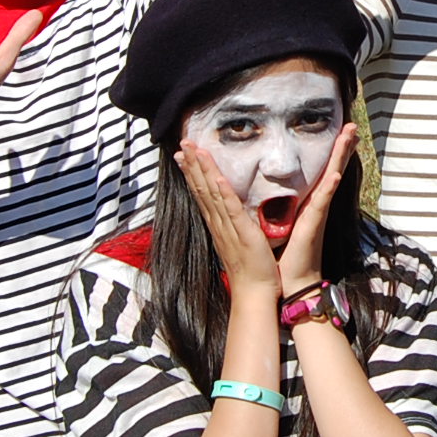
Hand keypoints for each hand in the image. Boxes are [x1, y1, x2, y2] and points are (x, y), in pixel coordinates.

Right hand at [174, 142, 281, 301]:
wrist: (253, 294)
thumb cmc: (251, 270)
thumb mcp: (240, 241)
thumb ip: (235, 224)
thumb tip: (232, 211)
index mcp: (218, 225)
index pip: (202, 193)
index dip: (193, 172)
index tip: (184, 155)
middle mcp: (219, 224)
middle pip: (201, 189)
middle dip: (192, 164)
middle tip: (183, 142)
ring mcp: (228, 228)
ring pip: (212, 194)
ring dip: (203, 171)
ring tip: (195, 150)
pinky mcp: (243, 234)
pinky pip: (232, 210)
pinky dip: (224, 193)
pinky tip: (218, 177)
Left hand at [274, 124, 356, 299]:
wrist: (288, 280)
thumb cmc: (284, 254)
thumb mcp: (281, 222)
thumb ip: (280, 206)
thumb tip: (271, 194)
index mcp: (308, 202)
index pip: (322, 171)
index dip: (332, 151)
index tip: (340, 130)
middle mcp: (317, 204)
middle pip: (333, 168)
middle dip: (342, 147)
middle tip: (352, 125)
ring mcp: (318, 212)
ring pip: (332, 177)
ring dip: (341, 157)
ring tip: (351, 136)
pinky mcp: (313, 224)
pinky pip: (322, 202)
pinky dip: (329, 188)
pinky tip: (335, 174)